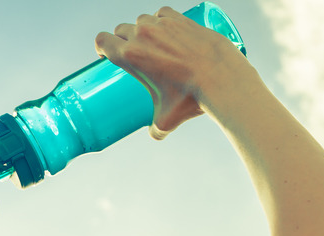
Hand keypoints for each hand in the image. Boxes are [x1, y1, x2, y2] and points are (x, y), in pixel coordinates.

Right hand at [94, 7, 242, 139]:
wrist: (221, 78)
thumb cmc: (191, 97)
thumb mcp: (167, 118)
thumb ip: (157, 128)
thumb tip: (155, 134)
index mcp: (130, 56)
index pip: (102, 40)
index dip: (102, 46)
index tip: (108, 53)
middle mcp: (142, 35)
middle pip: (120, 29)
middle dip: (122, 40)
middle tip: (132, 54)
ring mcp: (162, 24)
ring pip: (141, 20)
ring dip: (142, 29)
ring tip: (152, 43)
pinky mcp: (180, 19)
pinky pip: (162, 13)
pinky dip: (161, 20)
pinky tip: (168, 30)